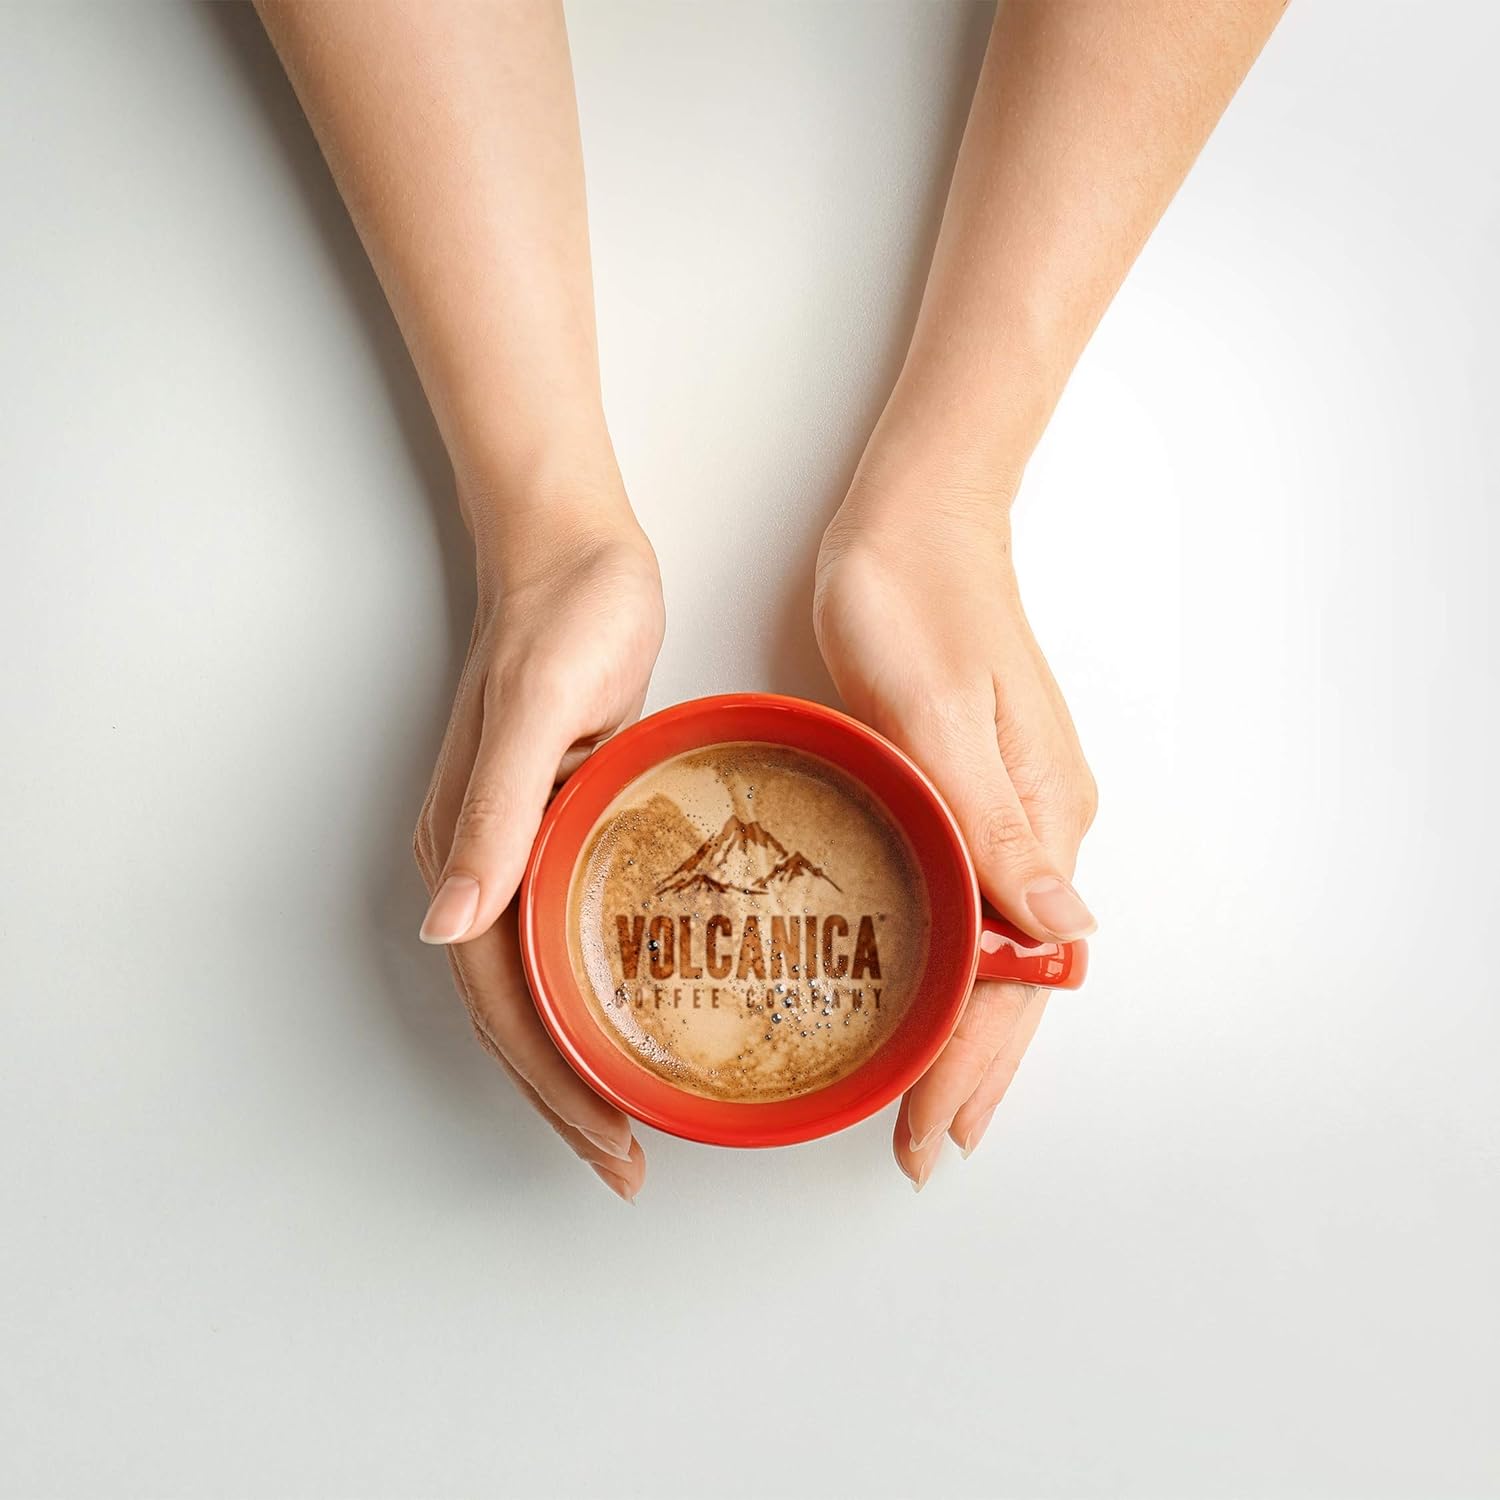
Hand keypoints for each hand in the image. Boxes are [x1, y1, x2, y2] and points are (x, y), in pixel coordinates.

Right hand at [412, 486, 664, 1200]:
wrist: (574, 552)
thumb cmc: (564, 618)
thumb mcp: (536, 706)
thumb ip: (497, 811)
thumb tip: (445, 928)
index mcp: (466, 846)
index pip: (497, 998)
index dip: (549, 1083)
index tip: (610, 1145)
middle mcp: (482, 859)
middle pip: (513, 1009)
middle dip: (565, 1095)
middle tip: (631, 1160)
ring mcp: (519, 844)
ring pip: (539, 981)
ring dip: (578, 1056)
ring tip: (634, 1115)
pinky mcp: (561, 823)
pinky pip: (570, 933)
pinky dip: (596, 991)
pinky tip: (643, 1013)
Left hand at [814, 474, 1096, 1189]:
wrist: (917, 519)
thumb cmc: (915, 600)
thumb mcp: (939, 710)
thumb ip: (990, 825)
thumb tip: (1064, 942)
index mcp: (1038, 819)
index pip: (1018, 978)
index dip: (977, 1064)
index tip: (934, 1133)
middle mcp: (1039, 825)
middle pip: (1020, 979)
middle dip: (977, 1069)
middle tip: (926, 1146)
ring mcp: (1012, 807)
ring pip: (1000, 950)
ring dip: (971, 1031)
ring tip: (934, 1098)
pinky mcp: (975, 786)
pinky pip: (977, 906)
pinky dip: (956, 969)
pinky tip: (928, 988)